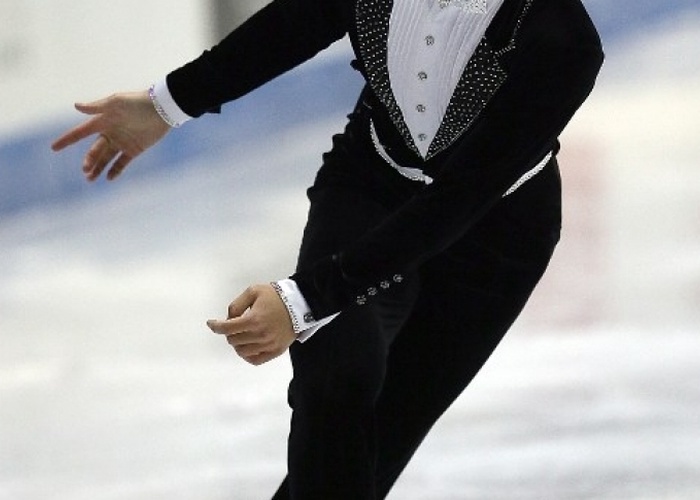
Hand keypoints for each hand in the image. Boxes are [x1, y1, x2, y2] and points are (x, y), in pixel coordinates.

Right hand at [51, 91, 170, 180]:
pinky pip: (122, 162)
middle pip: (95, 149)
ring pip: (106, 158)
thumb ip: (97, 108)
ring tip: (90, 179)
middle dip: (89, 160)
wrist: (162, 109)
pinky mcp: (134, 149)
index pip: (81, 132)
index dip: (67, 140)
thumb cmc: (137, 102)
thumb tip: (76, 106)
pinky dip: (115, 170)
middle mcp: (110, 133)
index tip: (54, 148)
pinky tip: (109, 178)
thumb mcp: (116, 103)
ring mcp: (122, 142)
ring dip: (98, 168)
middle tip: (85, 170)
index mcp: (103, 121)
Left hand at [207, 284, 296, 365]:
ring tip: (242, 335)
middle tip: (234, 325)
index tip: (211, 323)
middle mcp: (260, 335)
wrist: (300, 304)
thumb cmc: (276, 296)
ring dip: (237, 344)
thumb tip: (229, 319)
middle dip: (229, 332)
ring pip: (242, 352)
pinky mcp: (276, 351)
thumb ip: (237, 305)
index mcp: (253, 320)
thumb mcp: (253, 291)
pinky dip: (247, 355)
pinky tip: (248, 346)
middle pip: (233, 340)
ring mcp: (268, 345)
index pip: (227, 328)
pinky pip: (255, 360)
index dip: (216, 326)